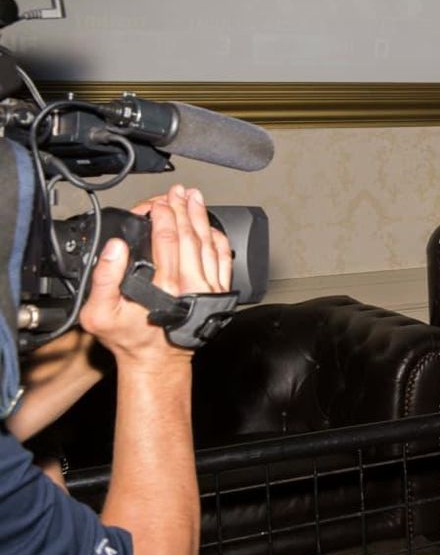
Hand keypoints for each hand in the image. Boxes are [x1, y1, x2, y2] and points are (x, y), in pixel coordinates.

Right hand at [79, 184, 231, 364]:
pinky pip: (223, 259)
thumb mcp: (100, 313)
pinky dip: (218, 239)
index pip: (167, 238)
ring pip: (208, 243)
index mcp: (165, 285)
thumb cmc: (130, 338)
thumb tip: (116, 247)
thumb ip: (104, 278)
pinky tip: (212, 226)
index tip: (157, 203)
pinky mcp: (218, 293)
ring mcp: (208, 288)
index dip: (163, 215)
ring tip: (194, 198)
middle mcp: (191, 284)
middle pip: (190, 235)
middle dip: (183, 209)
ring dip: (201, 217)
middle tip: (177, 192)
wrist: (157, 362)